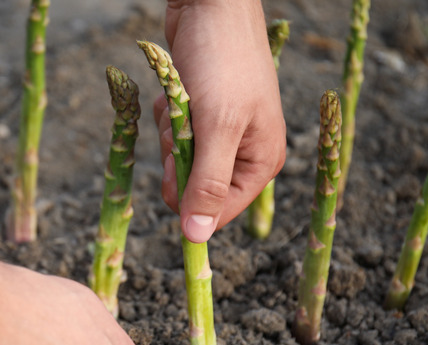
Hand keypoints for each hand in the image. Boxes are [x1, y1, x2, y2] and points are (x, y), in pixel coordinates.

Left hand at [156, 0, 286, 242]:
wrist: (209, 4)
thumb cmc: (221, 60)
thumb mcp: (216, 126)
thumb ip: (206, 183)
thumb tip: (196, 238)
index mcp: (260, 162)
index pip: (217, 212)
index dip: (189, 201)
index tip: (171, 174)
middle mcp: (242, 153)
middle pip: (191, 186)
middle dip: (177, 157)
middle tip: (182, 126)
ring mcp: (218, 133)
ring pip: (176, 160)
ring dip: (170, 133)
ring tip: (184, 100)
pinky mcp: (198, 115)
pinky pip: (171, 134)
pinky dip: (167, 114)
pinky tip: (177, 89)